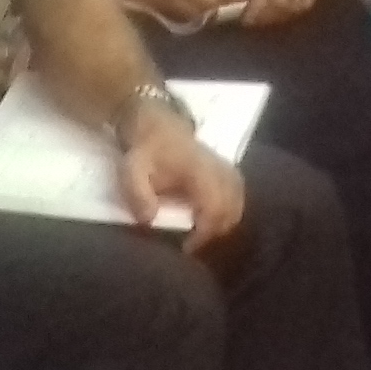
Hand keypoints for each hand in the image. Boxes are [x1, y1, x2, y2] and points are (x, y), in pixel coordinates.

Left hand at [115, 107, 244, 251]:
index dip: (204, 233)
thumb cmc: (145, 149)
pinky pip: (237, 193)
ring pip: (238, 202)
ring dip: (224, 221)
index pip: (214, 209)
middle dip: (214, 231)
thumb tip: (150, 221)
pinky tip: (213, 215)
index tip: (187, 246)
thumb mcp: (132, 170)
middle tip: (193, 242)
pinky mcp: (226, 168)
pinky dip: (230, 208)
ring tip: (202, 231)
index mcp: (199, 172)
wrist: (155, 123)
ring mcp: (225, 168)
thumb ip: (139, 195)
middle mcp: (218, 170)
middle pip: (231, 210)